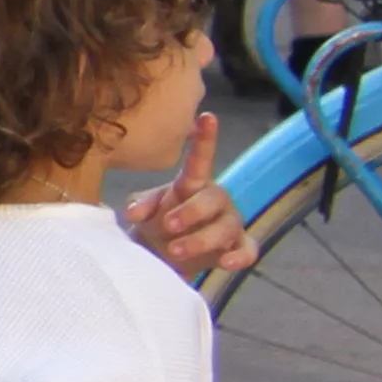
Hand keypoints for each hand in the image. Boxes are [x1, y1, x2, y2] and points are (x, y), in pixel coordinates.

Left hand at [123, 110, 259, 281]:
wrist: (166, 256)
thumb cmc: (158, 222)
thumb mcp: (146, 210)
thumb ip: (141, 205)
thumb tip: (133, 213)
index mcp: (192, 184)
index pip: (201, 159)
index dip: (205, 139)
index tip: (206, 117)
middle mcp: (215, 199)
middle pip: (214, 198)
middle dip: (192, 211)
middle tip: (167, 224)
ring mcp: (230, 222)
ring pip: (226, 227)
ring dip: (201, 240)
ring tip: (175, 251)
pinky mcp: (238, 246)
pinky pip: (248, 250)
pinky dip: (238, 257)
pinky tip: (224, 264)